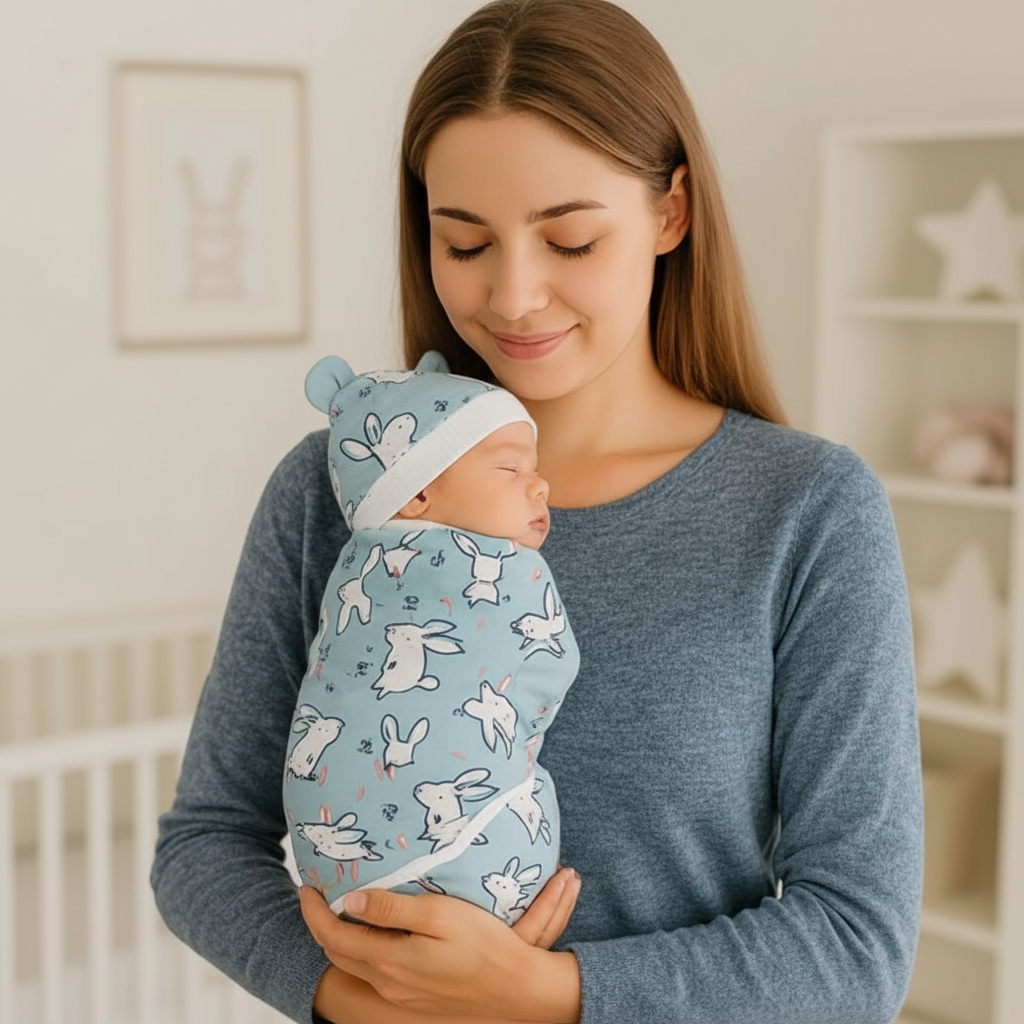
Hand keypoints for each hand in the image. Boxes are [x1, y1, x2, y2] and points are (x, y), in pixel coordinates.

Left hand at [301, 868, 580, 1021]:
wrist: (516, 990)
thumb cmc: (484, 946)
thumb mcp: (439, 915)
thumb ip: (392, 909)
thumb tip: (349, 901)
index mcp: (389, 960)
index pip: (333, 935)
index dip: (313, 910)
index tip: (306, 885)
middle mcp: (388, 982)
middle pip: (337, 953)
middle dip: (320, 924)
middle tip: (317, 895)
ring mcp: (401, 994)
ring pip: (354, 966)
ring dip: (339, 939)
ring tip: (341, 909)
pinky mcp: (415, 998)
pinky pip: (374, 973)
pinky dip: (362, 951)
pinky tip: (376, 933)